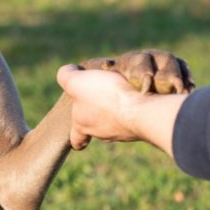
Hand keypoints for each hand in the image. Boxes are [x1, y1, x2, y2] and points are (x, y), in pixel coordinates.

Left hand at [57, 65, 187, 154]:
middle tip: (103, 93)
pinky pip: (136, 114)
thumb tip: (68, 71)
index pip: (76, 139)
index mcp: (82, 125)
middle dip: (98, 111)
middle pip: (96, 125)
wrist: (141, 111)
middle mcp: (102, 133)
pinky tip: (138, 91)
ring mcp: (125, 131)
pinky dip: (135, 105)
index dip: (76, 135)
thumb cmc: (105, 98)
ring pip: (117, 120)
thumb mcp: (76, 82)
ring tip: (121, 86)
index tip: (79, 133)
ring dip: (118, 107)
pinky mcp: (143, 124)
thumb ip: (65, 76)